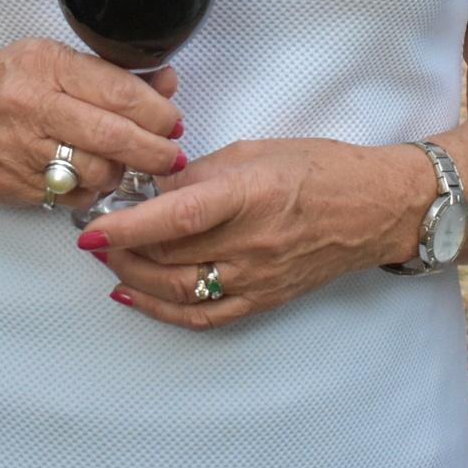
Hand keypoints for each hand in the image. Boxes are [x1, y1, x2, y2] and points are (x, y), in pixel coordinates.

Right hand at [0, 38, 183, 208]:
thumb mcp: (47, 60)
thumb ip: (106, 74)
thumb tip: (165, 84)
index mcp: (46, 66)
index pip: (118, 91)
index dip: (157, 111)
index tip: (173, 121)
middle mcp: (34, 107)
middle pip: (115, 136)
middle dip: (155, 150)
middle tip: (172, 155)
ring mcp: (25, 151)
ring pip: (99, 172)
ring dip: (123, 172)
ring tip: (125, 163)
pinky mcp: (20, 187)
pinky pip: (75, 196)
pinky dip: (93, 190)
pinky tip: (91, 177)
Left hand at [77, 138, 430, 327]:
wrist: (375, 209)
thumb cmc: (321, 169)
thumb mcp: (256, 151)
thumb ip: (201, 172)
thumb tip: (154, 188)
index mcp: (250, 195)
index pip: (177, 218)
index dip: (128, 226)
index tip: (92, 226)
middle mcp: (252, 243)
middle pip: (168, 257)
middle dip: (120, 248)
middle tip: (94, 231)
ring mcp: (257, 278)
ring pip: (177, 291)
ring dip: (133, 278)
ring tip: (109, 258)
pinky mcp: (263, 300)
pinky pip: (203, 316)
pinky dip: (162, 310)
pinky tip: (135, 295)